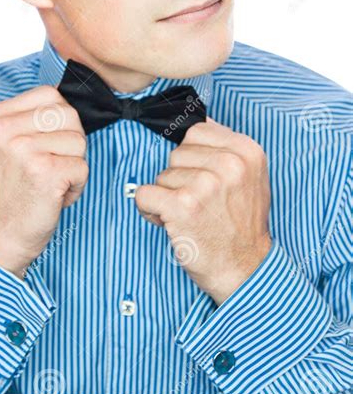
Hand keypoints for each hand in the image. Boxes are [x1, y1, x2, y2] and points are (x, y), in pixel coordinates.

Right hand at [0, 85, 88, 278]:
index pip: (49, 95)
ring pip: (79, 141)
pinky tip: (55, 196)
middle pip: (68, 114)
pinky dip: (76, 186)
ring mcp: (24, 150)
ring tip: (50, 182)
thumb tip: (68, 101)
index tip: (47, 145)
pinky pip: (82, 167)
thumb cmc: (8, 192)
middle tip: (52, 166)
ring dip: (74, 166)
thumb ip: (28, 119)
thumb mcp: (4, 145)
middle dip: (71, 142)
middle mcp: (5, 130)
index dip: (60, 120)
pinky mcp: (44, 172)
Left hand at [135, 116, 271, 304]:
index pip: (195, 131)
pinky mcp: (183, 206)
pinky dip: (150, 210)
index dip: (192, 157)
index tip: (204, 179)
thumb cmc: (241, 225)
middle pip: (176, 153)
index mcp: (246, 150)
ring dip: (167, 197)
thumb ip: (224, 149)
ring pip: (161, 175)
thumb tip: (191, 123)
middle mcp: (229, 163)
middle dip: (179, 178)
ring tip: (191, 217)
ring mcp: (206, 184)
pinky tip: (171, 223)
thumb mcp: (248, 177)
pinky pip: (145, 194)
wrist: (246, 270)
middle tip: (199, 203)